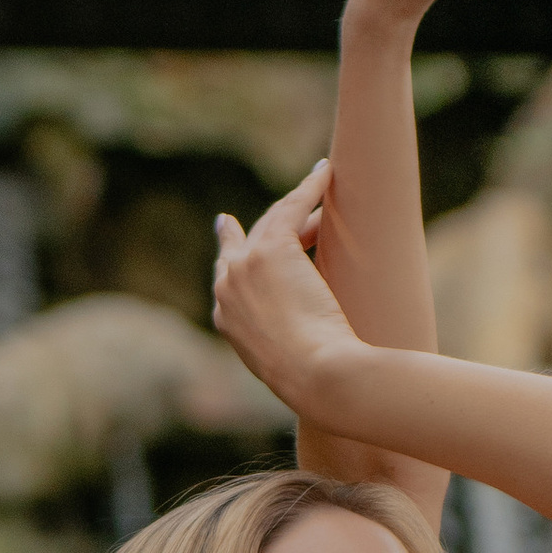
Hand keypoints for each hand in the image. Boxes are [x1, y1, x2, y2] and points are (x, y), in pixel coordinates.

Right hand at [211, 160, 361, 419]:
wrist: (315, 376)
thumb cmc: (311, 381)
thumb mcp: (285, 365)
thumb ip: (280, 346)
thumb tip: (299, 359)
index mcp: (225, 319)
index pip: (226, 274)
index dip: (234, 251)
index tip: (229, 229)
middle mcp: (226, 287)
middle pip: (247, 241)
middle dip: (270, 223)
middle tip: (289, 204)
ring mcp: (245, 265)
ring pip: (273, 221)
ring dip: (298, 202)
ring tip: (320, 183)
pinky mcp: (272, 249)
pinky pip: (293, 207)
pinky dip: (310, 187)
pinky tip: (326, 172)